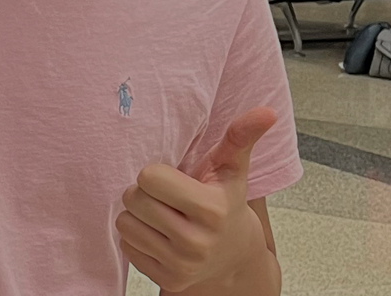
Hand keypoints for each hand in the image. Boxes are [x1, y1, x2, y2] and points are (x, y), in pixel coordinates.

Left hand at [117, 107, 276, 291]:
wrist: (234, 257)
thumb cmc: (224, 203)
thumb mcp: (231, 170)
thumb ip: (240, 138)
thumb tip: (265, 112)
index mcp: (211, 209)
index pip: (148, 177)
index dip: (156, 174)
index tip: (174, 180)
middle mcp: (196, 241)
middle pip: (132, 199)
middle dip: (145, 194)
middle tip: (167, 199)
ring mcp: (181, 264)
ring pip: (125, 223)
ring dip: (138, 216)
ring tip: (163, 216)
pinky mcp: (167, 280)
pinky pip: (126, 246)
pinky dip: (138, 240)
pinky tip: (160, 237)